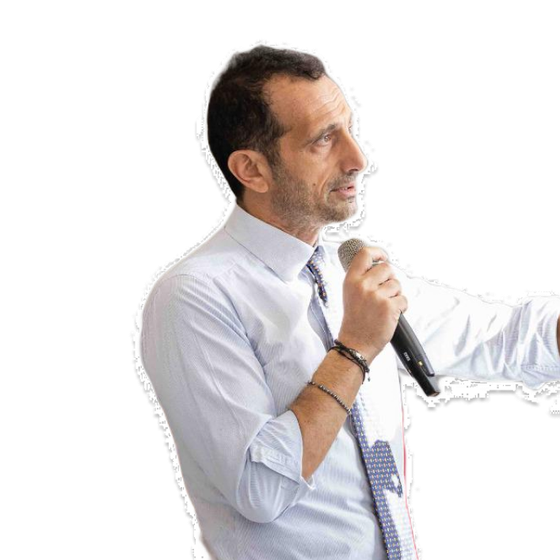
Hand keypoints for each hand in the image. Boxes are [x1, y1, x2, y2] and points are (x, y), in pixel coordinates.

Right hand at [338, 246, 407, 362]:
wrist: (355, 344)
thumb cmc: (355, 320)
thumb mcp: (350, 293)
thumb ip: (361, 278)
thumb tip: (379, 264)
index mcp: (351, 280)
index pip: (365, 254)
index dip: (377, 252)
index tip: (383, 257)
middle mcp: (363, 285)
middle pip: (387, 268)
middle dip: (390, 279)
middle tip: (385, 292)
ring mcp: (376, 296)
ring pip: (397, 285)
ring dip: (396, 295)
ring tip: (385, 307)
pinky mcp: (389, 307)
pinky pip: (404, 300)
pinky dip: (401, 307)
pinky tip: (391, 315)